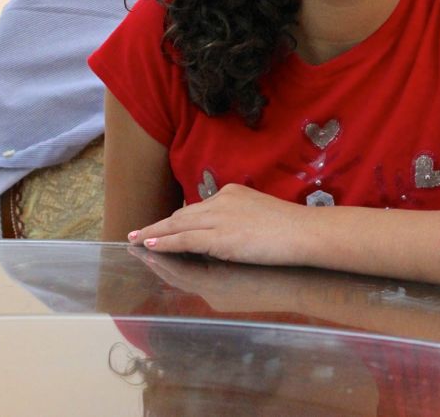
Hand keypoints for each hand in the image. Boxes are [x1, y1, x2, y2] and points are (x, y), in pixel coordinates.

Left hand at [129, 183, 311, 265]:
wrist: (305, 232)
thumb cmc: (291, 228)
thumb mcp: (260, 214)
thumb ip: (239, 219)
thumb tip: (226, 234)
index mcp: (232, 192)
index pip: (196, 208)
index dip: (176, 220)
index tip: (160, 227)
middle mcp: (221, 200)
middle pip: (181, 215)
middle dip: (158, 226)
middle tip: (136, 234)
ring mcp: (219, 218)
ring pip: (177, 226)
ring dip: (153, 235)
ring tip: (134, 241)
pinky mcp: (219, 238)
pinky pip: (183, 240)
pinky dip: (163, 244)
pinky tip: (149, 248)